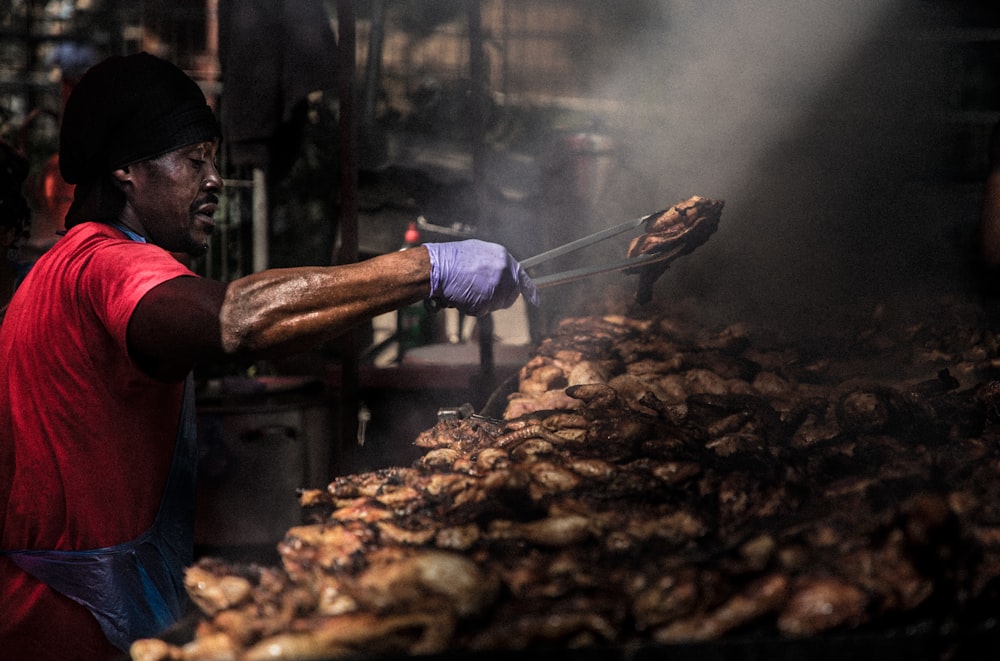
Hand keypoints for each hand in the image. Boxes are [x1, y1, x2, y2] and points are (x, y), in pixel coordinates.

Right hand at [424, 240, 538, 315]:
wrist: (437, 268)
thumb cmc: (453, 259)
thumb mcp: (480, 252)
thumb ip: (496, 263)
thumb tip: (504, 272)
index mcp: (503, 258)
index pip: (523, 277)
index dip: (530, 290)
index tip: (536, 300)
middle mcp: (503, 274)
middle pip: (511, 295)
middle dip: (501, 298)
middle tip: (484, 294)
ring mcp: (495, 290)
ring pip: (496, 304)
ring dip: (484, 301)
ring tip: (467, 289)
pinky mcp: (484, 304)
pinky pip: (482, 310)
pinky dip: (472, 307)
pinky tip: (462, 296)